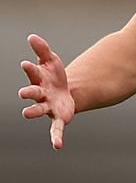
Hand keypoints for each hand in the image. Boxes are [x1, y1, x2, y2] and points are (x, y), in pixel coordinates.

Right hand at [18, 34, 74, 150]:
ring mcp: (48, 107)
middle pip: (33, 93)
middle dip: (28, 93)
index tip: (27, 64)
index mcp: (38, 80)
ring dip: (33, 111)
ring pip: (39, 110)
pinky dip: (55, 137)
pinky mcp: (59, 117)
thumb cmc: (54, 76)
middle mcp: (41, 95)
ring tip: (26, 113)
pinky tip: (57, 146)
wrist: (67, 92)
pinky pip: (56, 128)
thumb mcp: (51, 60)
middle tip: (23, 93)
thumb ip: (42, 49)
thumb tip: (31, 36)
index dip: (30, 69)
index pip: (32, 73)